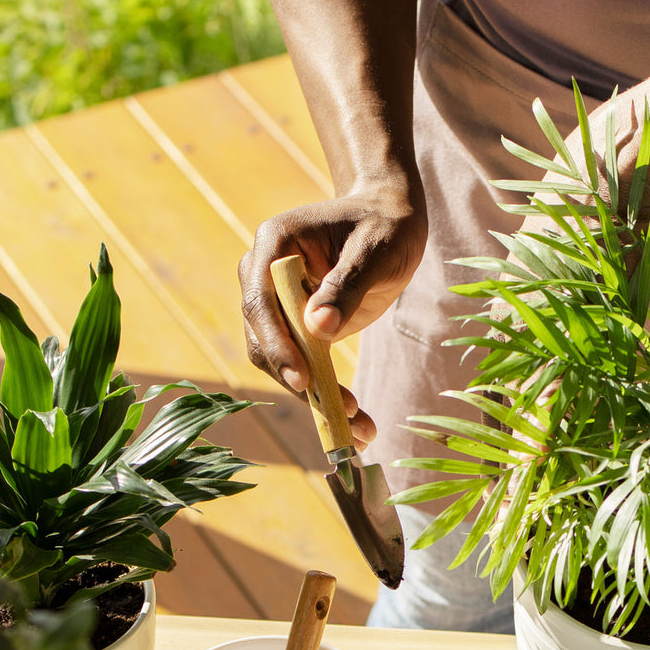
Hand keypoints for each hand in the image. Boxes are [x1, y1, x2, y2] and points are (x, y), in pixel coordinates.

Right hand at [239, 189, 426, 449]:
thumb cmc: (384, 225)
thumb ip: (347, 285)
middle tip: (345, 417)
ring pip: (282, 364)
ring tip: (359, 431)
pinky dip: (327, 396)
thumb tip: (318, 328)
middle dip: (303, 384)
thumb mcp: (375, 250)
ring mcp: (277, 306)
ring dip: (317, 400)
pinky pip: (304, 369)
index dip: (278, 345)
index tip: (304, 380)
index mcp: (275, 245)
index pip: (262, 303)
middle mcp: (263, 276)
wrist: (388, 218)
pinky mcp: (296, 330)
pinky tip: (356, 423)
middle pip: (266, 341)